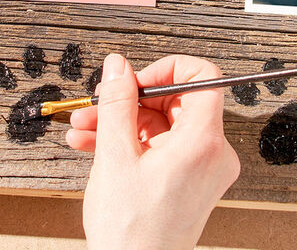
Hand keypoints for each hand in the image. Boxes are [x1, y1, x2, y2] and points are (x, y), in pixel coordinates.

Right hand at [68, 54, 239, 249]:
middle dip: (130, 100)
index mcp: (204, 143)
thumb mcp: (115, 156)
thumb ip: (118, 103)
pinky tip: (93, 144)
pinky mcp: (190, 181)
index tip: (134, 79)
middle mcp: (213, 154)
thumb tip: (119, 66)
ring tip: (84, 128)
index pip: (203, 77)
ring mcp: (203, 169)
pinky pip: (161, 147)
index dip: (166, 69)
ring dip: (121, 123)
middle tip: (96, 105)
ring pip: (162, 125)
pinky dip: (130, 143)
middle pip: (176, 101)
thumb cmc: (131, 231)